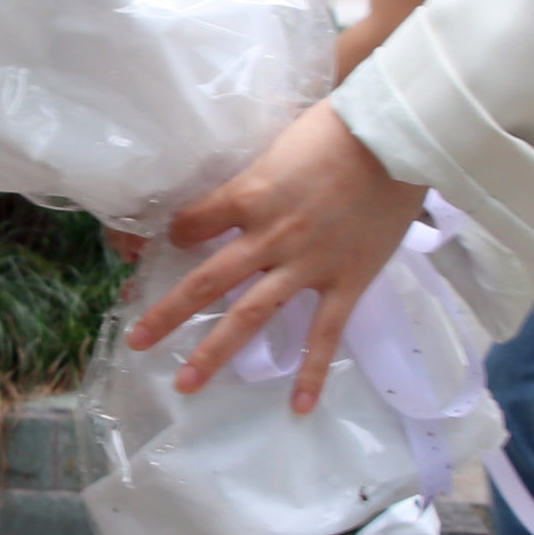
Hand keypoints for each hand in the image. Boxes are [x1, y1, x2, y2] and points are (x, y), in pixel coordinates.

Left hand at [128, 100, 428, 412]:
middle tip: (137, 342)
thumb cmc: (338, 126)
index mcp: (248, 196)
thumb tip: (238, 192)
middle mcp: (268, 238)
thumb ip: (256, 176)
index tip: (169, 242)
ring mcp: (307, 265)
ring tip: (186, 385)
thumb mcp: (278, 144)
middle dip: (167, 314)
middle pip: (206, 282)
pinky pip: (323, 335)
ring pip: (251, 316)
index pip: (192, 224)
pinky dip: (311, 373)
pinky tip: (299, 408)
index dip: (175, 235)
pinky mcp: (345, 282)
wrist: (396, 136)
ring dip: (215, 353)